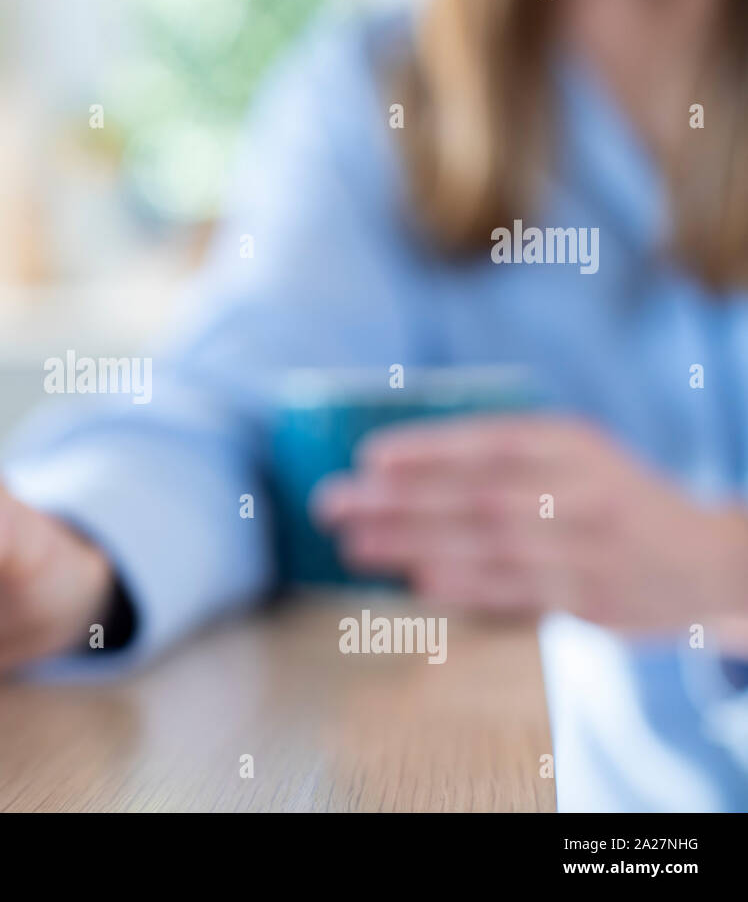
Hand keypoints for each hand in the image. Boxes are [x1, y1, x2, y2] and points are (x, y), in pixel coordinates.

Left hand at [313, 415, 747, 629]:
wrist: (708, 559)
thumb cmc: (609, 499)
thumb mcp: (573, 455)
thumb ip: (503, 456)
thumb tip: (395, 467)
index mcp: (569, 442)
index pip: (487, 441)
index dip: (426, 449)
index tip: (367, 456)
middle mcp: (579, 489)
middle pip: (472, 493)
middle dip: (395, 499)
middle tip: (331, 503)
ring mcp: (587, 546)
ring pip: (485, 544)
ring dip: (412, 543)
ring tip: (352, 544)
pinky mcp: (591, 597)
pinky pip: (515, 590)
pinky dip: (464, 584)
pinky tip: (416, 581)